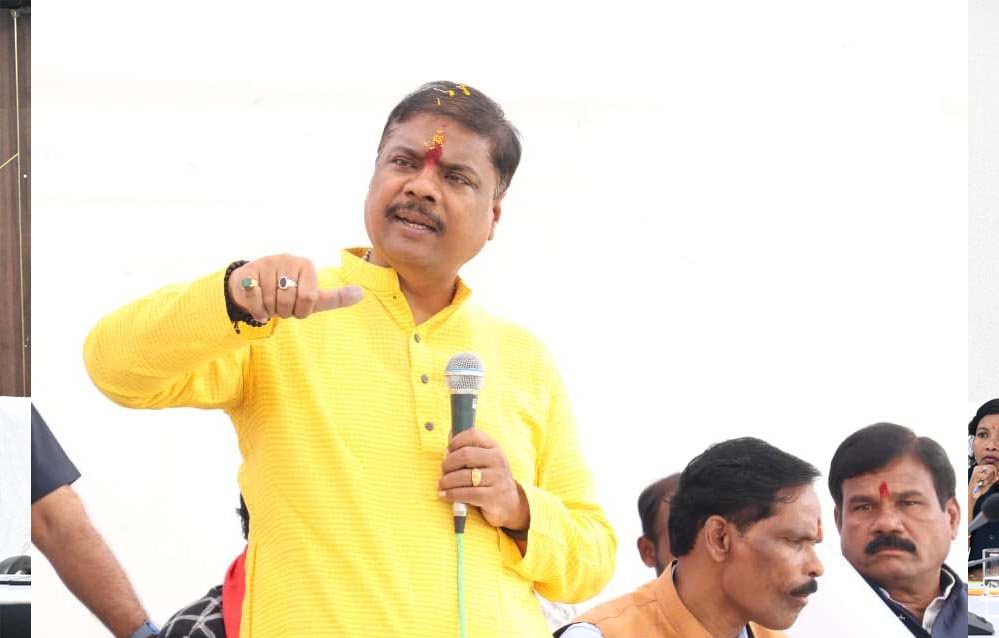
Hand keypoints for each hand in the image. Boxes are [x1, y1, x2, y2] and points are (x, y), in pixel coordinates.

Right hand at [228, 254, 362, 322]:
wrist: (255, 288)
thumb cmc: (288, 294)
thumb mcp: (314, 298)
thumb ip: (336, 297)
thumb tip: (361, 293)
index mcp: (307, 265)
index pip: (309, 298)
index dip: (302, 311)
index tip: (298, 307)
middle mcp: (288, 259)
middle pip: (289, 301)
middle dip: (285, 312)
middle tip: (282, 306)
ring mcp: (267, 263)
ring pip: (271, 302)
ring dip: (270, 311)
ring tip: (270, 304)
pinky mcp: (248, 271)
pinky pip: (255, 299)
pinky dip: (256, 309)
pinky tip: (257, 305)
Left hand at [439, 429, 530, 531]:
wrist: (510, 504)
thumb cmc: (490, 478)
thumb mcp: (486, 460)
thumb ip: (469, 449)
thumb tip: (448, 439)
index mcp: (494, 447)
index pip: (473, 435)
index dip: (455, 441)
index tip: (447, 451)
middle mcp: (497, 460)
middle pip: (465, 455)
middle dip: (448, 463)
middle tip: (443, 471)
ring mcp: (496, 478)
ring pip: (463, 476)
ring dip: (447, 481)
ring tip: (442, 484)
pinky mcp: (492, 497)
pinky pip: (466, 494)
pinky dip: (451, 494)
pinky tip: (445, 495)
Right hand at [970, 464, 997, 500]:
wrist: (974, 494)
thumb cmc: (980, 488)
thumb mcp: (989, 482)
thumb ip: (994, 477)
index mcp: (980, 468)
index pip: (991, 466)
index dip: (995, 473)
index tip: (993, 479)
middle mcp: (977, 468)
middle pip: (992, 468)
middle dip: (992, 476)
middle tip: (987, 482)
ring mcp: (976, 471)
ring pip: (990, 471)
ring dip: (989, 479)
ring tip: (984, 483)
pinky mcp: (976, 474)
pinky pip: (987, 475)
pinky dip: (986, 481)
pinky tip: (982, 484)